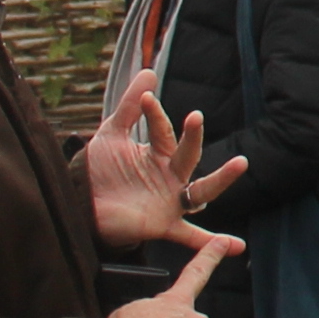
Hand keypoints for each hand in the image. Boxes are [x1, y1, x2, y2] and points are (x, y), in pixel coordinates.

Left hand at [87, 71, 246, 248]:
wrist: (78, 207)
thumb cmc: (96, 172)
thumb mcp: (111, 136)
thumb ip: (128, 107)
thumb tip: (149, 71)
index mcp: (158, 154)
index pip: (163, 132)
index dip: (155, 116)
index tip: (145, 99)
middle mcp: (170, 176)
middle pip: (190, 155)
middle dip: (193, 137)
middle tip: (195, 117)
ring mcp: (169, 200)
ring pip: (202, 189)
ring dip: (222, 178)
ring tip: (241, 163)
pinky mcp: (162, 225)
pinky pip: (190, 235)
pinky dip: (212, 242)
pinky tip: (236, 246)